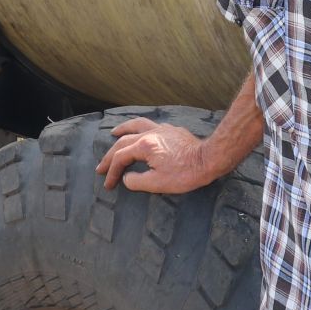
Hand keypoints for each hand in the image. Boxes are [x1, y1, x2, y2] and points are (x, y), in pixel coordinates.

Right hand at [96, 119, 210, 192]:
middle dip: (110, 155)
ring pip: (137, 125)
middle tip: (101, 167)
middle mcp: (151, 133)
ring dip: (123, 129)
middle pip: (123, 141)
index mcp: (145, 146)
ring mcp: (162, 130)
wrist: (210, 159)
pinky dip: (140, 128)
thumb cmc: (186, 173)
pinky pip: (151, 125)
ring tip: (113, 133)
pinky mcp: (172, 131)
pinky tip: (141, 132)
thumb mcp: (158, 183)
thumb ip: (137, 181)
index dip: (112, 171)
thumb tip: (127, 178)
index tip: (109, 184)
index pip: (121, 158)